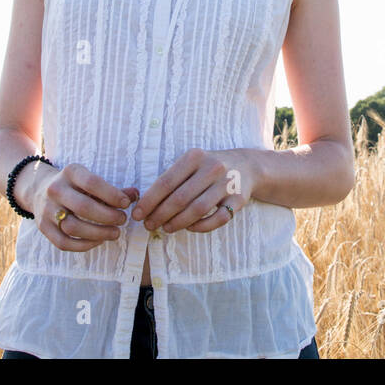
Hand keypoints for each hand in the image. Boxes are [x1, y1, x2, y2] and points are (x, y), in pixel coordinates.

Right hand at [28, 162, 138, 251]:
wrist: (40, 189)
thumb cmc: (75, 186)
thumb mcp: (90, 180)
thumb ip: (113, 189)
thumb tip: (135, 196)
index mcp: (70, 173)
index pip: (92, 183)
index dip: (112, 194)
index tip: (126, 204)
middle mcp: (55, 190)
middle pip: (83, 207)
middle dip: (107, 216)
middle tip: (123, 220)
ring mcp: (47, 210)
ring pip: (73, 227)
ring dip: (98, 233)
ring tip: (115, 233)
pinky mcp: (43, 227)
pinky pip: (64, 242)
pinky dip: (84, 245)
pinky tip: (99, 241)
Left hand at [131, 148, 254, 233]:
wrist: (247, 166)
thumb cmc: (209, 167)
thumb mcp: (192, 163)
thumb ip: (172, 179)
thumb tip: (145, 204)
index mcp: (195, 156)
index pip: (166, 181)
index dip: (149, 200)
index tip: (137, 214)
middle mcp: (212, 168)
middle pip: (180, 198)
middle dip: (160, 214)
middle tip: (149, 225)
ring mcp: (227, 184)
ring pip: (198, 209)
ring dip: (178, 222)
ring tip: (165, 228)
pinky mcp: (239, 200)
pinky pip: (218, 219)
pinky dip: (201, 226)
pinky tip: (190, 228)